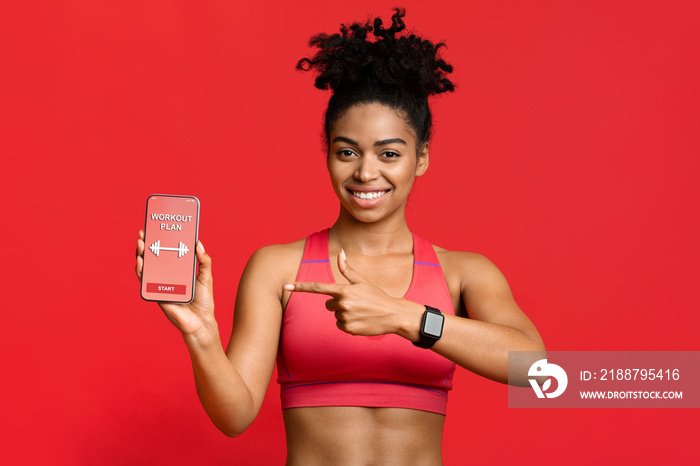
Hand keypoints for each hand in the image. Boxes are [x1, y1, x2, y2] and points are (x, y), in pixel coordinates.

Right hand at [135, 230, 215, 338]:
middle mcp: (167, 277)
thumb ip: (204, 260)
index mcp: (178, 271)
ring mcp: (160, 285)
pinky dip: (141, 271)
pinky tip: (141, 261)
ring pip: (146, 268)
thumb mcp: (206, 276)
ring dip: (140, 255)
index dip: (160, 241)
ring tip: (140, 244)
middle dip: (146, 245)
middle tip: (143, 233)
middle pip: (153, 258)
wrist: (202, 321)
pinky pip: (145, 281)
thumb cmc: (204, 301)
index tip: (156, 228)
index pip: (166, 253)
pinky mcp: (157, 294)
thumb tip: (198, 243)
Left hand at [284, 249, 416, 336]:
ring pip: (335, 315)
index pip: (317, 288)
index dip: (300, 287)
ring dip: (344, 314)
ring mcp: (344, 317)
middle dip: (338, 303)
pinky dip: (347, 324)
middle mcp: (342, 304)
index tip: (286, 286)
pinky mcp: (348, 329)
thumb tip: (341, 252)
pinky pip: (339, 325)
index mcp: (344, 290)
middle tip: (355, 303)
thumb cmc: (377, 296)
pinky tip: (360, 321)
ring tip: (360, 312)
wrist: (393, 315)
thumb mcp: (362, 282)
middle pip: (328, 304)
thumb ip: (347, 269)